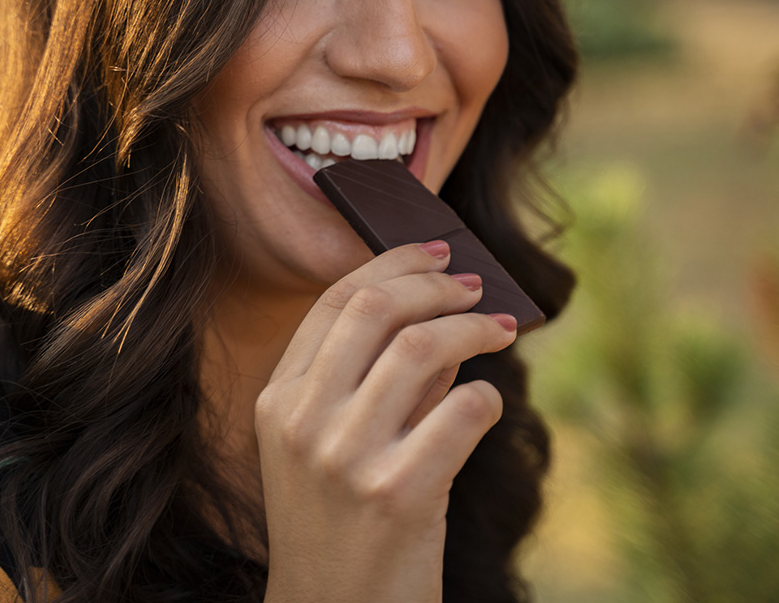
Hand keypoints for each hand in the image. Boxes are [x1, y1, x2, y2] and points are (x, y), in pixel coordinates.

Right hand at [255, 241, 516, 602]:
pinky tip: (489, 405)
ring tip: (499, 329)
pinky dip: (488, 396)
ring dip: (472, 327)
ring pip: (422, 348)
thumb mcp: (332, 446)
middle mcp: (305, 421)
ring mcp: (348, 457)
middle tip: (474, 285)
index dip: (393, 264)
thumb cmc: (339, 524)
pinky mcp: (400, 492)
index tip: (437, 252)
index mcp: (279, 400)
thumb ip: (377, 380)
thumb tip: (440, 317)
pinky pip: (464, 410)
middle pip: (376, 309)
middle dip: (435, 283)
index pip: (335, 302)